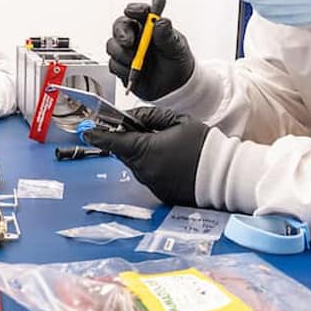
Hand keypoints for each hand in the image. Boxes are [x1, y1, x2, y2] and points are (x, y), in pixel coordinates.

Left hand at [82, 107, 208, 205]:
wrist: (223, 174)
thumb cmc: (203, 146)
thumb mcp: (178, 121)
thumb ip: (152, 117)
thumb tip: (134, 117)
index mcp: (146, 149)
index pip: (113, 142)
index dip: (98, 136)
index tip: (87, 131)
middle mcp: (144, 170)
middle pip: (124, 152)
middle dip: (127, 141)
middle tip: (138, 131)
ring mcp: (151, 184)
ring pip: (137, 165)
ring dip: (143, 154)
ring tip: (165, 147)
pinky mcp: (160, 194)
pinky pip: (149, 177)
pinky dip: (154, 168)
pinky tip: (171, 162)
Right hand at [106, 2, 194, 100]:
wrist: (174, 87)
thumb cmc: (176, 62)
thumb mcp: (177, 48)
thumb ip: (167, 35)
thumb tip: (161, 22)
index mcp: (151, 26)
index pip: (140, 12)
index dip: (135, 9)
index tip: (132, 11)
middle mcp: (137, 35)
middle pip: (120, 26)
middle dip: (121, 33)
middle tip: (128, 42)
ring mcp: (128, 50)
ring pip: (112, 45)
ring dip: (122, 54)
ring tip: (136, 63)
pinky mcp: (122, 66)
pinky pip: (113, 64)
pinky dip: (123, 70)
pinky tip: (134, 74)